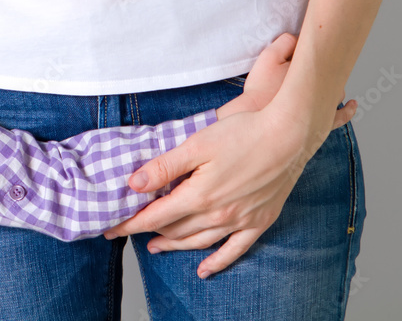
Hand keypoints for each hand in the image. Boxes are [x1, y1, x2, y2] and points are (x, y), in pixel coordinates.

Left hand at [102, 35, 355, 278]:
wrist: (290, 135)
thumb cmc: (244, 133)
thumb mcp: (196, 144)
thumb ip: (164, 167)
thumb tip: (134, 184)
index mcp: (199, 195)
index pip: (156, 216)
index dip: (131, 223)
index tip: (111, 228)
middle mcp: (218, 214)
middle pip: (175, 229)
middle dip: (148, 231)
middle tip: (130, 231)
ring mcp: (240, 220)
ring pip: (199, 241)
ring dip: (175, 246)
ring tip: (156, 246)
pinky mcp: (259, 220)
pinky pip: (235, 250)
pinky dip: (217, 261)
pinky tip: (204, 270)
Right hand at [214, 33, 355, 122]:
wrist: (257, 121)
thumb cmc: (261, 90)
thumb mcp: (268, 57)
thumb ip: (285, 42)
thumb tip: (297, 38)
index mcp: (311, 68)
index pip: (318, 52)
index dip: (307, 49)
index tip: (304, 46)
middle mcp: (322, 86)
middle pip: (330, 70)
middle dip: (324, 65)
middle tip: (314, 61)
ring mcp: (325, 105)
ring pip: (337, 89)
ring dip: (332, 84)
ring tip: (324, 81)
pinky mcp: (322, 122)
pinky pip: (341, 116)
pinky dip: (348, 110)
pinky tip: (352, 105)